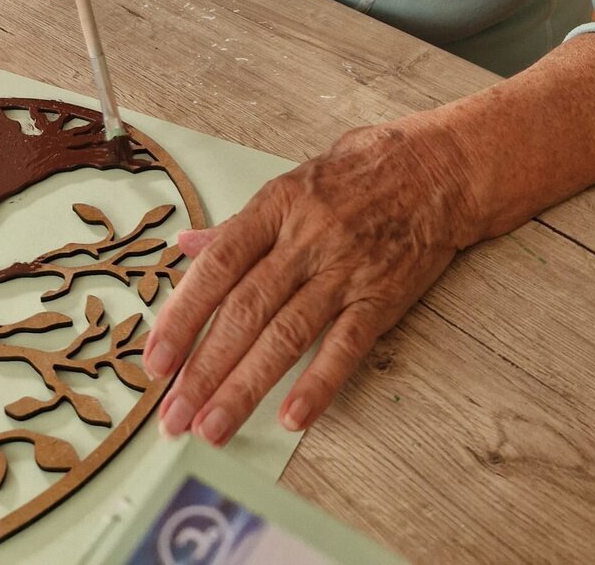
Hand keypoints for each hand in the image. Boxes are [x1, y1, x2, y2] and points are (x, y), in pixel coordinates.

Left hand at [142, 116, 478, 445]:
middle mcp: (307, 239)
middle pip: (245, 310)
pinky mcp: (382, 297)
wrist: (439, 168)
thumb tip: (187, 245)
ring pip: (287, 334)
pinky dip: (319, 383)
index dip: (183, 313)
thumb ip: (240, 224)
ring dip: (245, 386)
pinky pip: (346, 345)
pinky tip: (291, 417)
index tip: (155, 359)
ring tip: (212, 427)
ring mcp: (346, 270)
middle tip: (172, 415)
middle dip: (203, 367)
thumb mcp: (294, 181)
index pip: (218, 265)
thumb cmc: (362, 172)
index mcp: (278, 206)